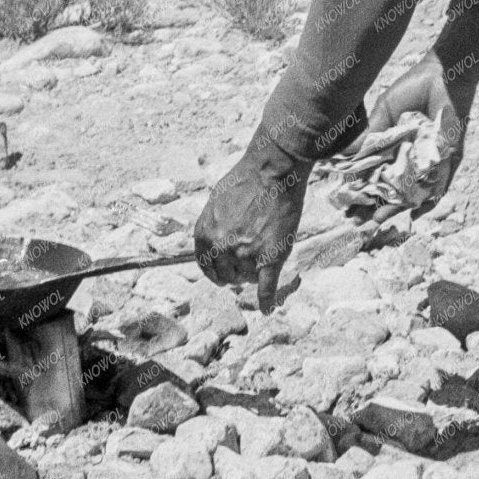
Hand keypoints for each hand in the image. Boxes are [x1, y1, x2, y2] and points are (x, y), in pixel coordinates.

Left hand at [195, 131, 310, 312]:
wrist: (273, 169)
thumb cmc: (245, 180)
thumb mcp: (215, 201)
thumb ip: (210, 226)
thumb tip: (210, 241)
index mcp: (205, 236)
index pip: (206, 267)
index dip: (217, 269)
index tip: (225, 271)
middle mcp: (221, 248)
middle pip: (227, 275)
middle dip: (236, 270)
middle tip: (250, 257)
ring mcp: (245, 255)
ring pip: (247, 278)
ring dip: (253, 272)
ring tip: (265, 252)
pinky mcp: (270, 258)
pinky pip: (266, 288)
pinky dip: (267, 300)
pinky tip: (268, 309)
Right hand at [359, 53, 466, 215]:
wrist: (442, 76)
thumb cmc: (412, 89)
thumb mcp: (384, 112)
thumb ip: (370, 135)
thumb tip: (345, 156)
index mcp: (393, 145)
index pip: (374, 173)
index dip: (360, 189)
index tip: (345, 204)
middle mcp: (409, 156)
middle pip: (390, 188)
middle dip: (374, 205)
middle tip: (358, 220)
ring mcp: (428, 160)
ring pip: (411, 191)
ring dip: (396, 207)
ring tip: (378, 219)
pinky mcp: (448, 158)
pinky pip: (439, 183)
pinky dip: (430, 198)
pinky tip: (416, 211)